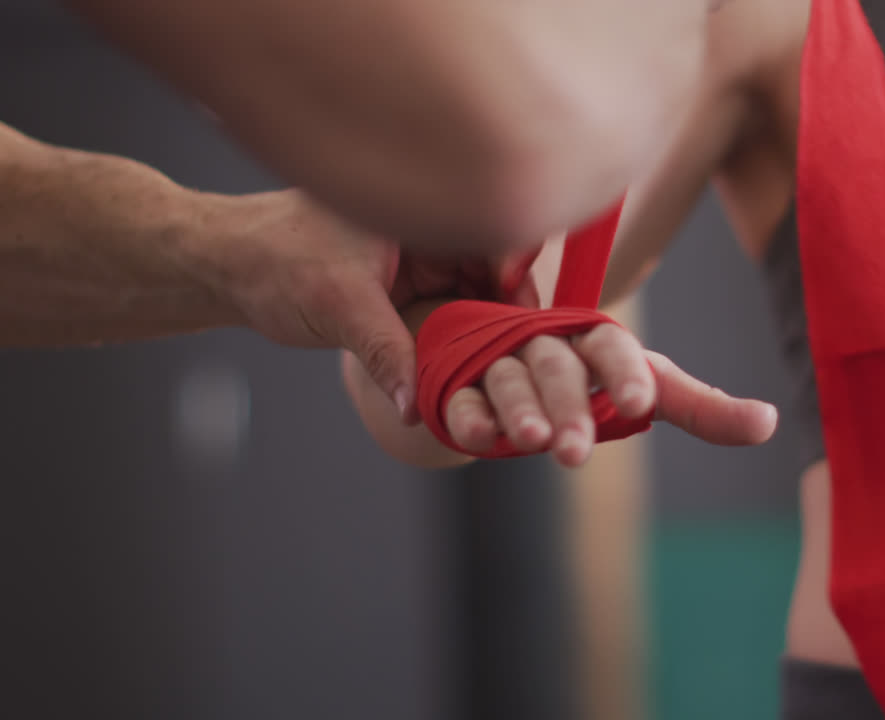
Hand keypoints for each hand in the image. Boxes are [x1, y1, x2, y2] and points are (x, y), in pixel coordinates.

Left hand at [199, 189, 525, 423]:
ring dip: (495, 329)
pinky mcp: (418, 290)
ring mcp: (428, 261)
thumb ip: (385, 352)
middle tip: (528, 355)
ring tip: (510, 368)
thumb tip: (419, 405)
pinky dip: (470, 339)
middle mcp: (432, 230)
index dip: (518, 265)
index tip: (517, 310)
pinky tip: (480, 367)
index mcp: (419, 206)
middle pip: (501, 265)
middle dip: (515, 308)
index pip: (496, 223)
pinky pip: (459, 313)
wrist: (229, 268)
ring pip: (483, 295)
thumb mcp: (338, 305)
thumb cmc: (273, 261)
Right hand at [444, 322, 777, 467]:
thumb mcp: (641, 386)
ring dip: (519, 409)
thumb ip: (699, 405)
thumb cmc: (583, 376)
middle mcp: (547, 345)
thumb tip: (771, 423)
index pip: (612, 348)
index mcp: (592, 340)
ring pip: (509, 379)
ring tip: (532, 442)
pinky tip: (479, 440)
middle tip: (578, 451)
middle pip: (558, 368)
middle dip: (568, 406)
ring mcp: (498, 364)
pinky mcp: (457, 387)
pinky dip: (469, 417)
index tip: (638, 406)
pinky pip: (462, 400)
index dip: (625, 373)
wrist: (494, 357)